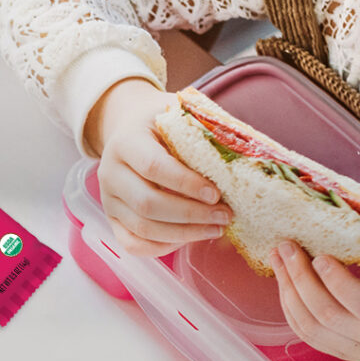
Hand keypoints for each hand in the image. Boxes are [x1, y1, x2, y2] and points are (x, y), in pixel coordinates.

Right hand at [86, 80, 232, 257]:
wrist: (129, 127)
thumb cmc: (162, 122)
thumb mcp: (179, 113)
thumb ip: (205, 128)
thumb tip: (251, 151)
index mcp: (125, 141)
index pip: (153, 167)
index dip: (186, 183)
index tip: (216, 193)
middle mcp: (110, 172)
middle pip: (148, 203)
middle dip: (191, 215)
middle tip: (225, 216)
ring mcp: (108, 199)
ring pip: (143, 228)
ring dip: (184, 234)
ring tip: (216, 228)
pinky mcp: (113, 219)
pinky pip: (134, 244)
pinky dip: (163, 247)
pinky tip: (189, 238)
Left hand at [269, 241, 359, 360]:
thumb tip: (339, 215)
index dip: (337, 282)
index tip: (320, 255)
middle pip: (331, 318)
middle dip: (302, 279)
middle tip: (287, 247)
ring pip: (314, 330)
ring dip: (289, 292)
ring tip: (278, 259)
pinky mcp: (348, 354)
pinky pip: (311, 337)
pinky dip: (292, 309)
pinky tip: (285, 283)